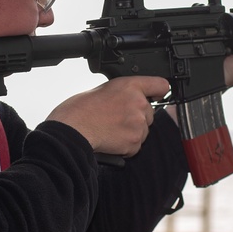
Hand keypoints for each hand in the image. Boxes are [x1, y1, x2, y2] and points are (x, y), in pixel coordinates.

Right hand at [46, 76, 169, 156]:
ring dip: (131, 133)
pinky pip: (135, 146)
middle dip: (136, 117)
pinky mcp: (135, 141)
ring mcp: (138, 123)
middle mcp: (138, 103)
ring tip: (110, 129)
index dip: (159, 90)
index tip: (160, 94)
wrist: (73, 129)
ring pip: (143, 130)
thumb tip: (131, 99)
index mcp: (130, 86)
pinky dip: (126, 146)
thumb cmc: (81, 109)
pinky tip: (111, 139)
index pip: (159, 84)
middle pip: (149, 113)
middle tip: (116, 118)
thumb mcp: (104, 89)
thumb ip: (124, 93)